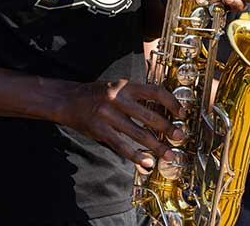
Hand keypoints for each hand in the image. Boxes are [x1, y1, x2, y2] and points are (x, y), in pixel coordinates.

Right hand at [57, 79, 184, 169]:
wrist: (67, 99)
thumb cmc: (97, 94)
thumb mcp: (118, 87)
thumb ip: (137, 98)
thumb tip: (162, 111)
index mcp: (126, 86)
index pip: (155, 92)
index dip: (172, 103)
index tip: (182, 114)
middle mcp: (118, 99)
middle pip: (150, 116)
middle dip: (168, 129)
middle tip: (179, 137)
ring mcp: (108, 115)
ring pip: (138, 134)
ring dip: (156, 146)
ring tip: (168, 154)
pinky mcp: (99, 130)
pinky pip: (121, 146)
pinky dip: (136, 156)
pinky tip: (146, 162)